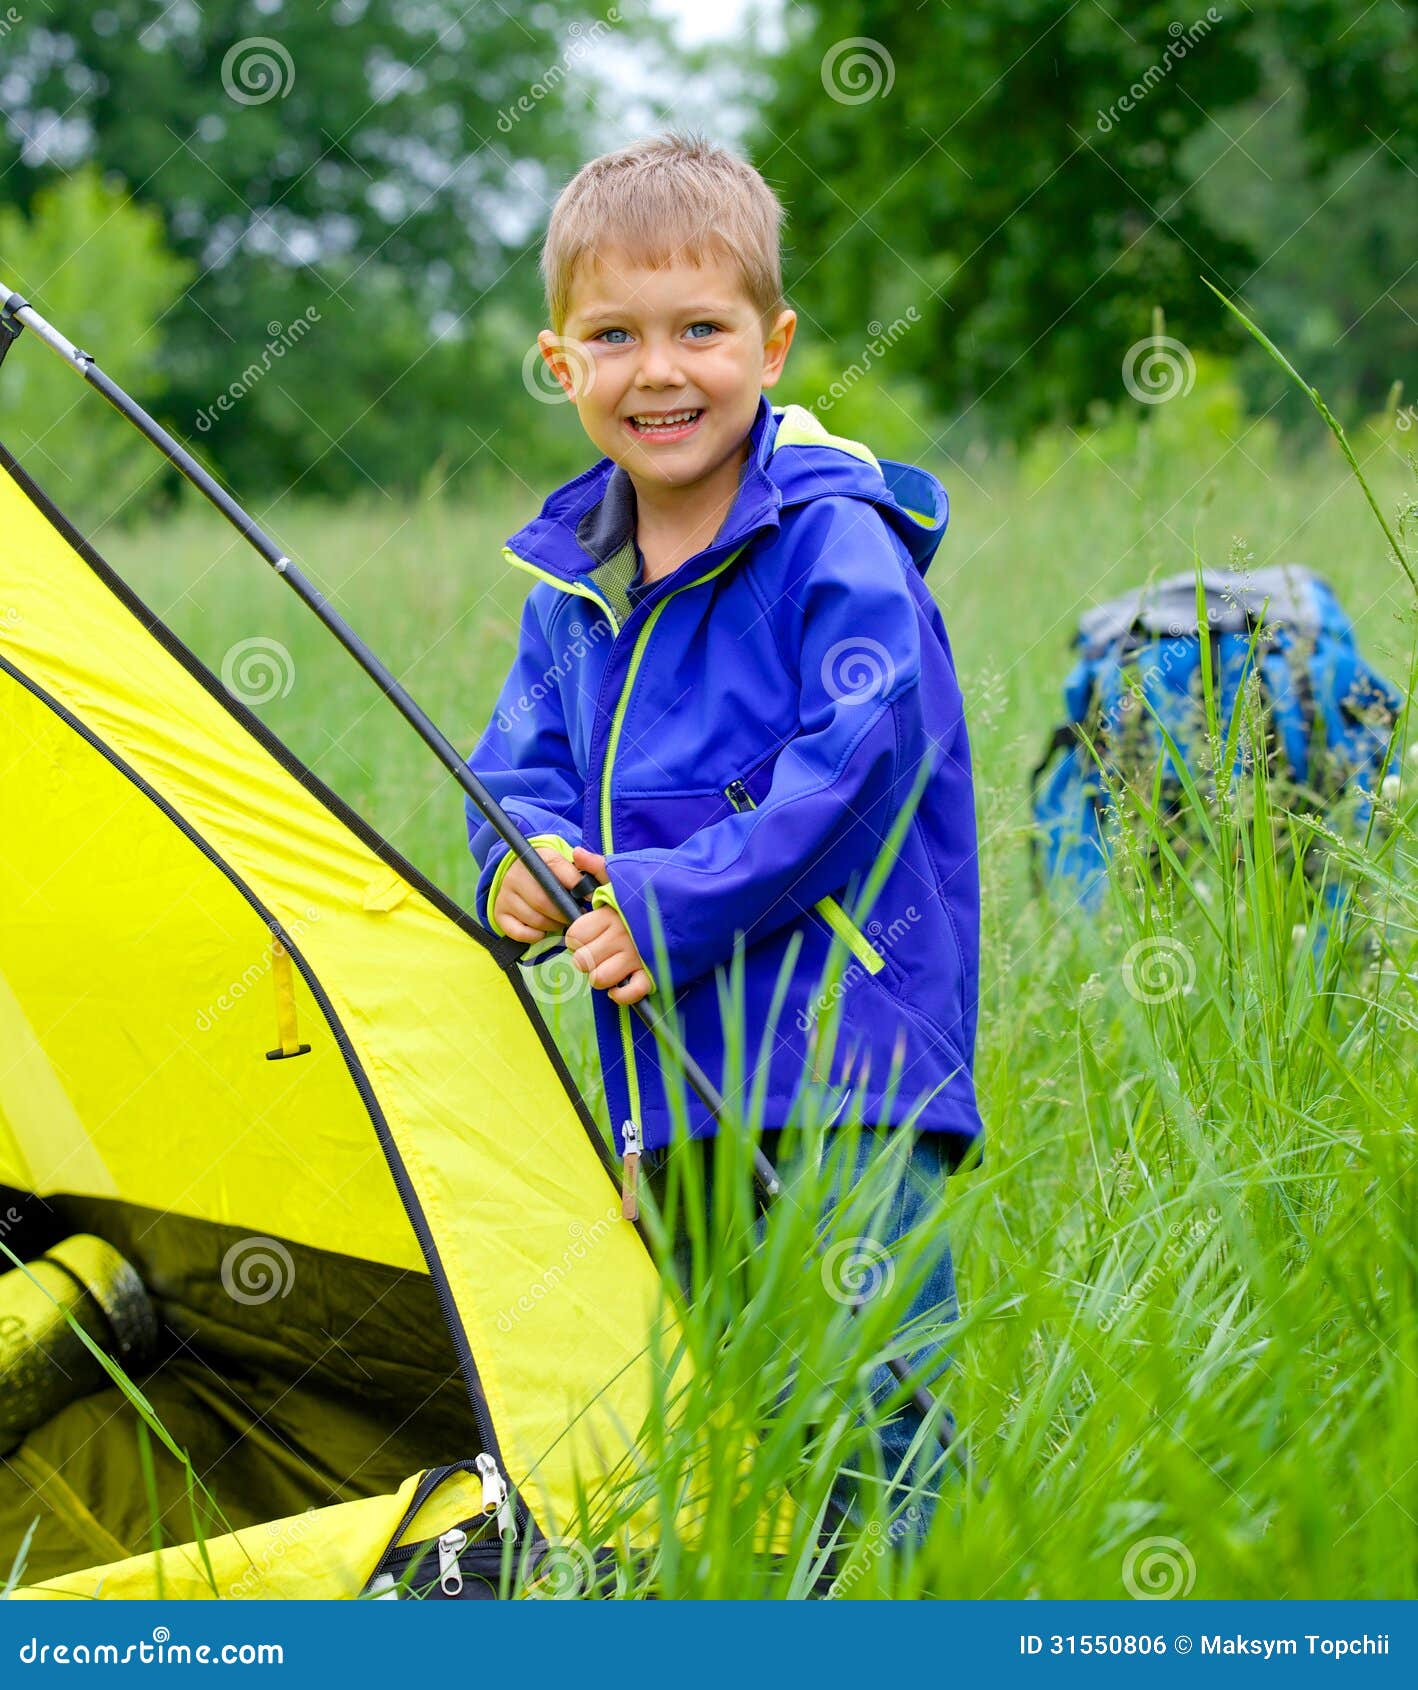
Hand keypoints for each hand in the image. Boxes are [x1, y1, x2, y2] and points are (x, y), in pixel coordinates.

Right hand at [491, 845, 584, 943]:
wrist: (524, 878)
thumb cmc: (555, 876)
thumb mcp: (568, 865)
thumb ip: (587, 870)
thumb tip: (591, 891)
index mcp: (537, 857)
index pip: (557, 869)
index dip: (576, 885)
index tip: (590, 898)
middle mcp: (516, 873)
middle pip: (544, 901)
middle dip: (565, 913)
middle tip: (576, 916)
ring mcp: (505, 894)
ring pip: (534, 919)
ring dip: (553, 926)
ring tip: (561, 921)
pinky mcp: (499, 913)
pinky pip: (520, 933)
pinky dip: (536, 936)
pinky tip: (544, 930)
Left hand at [565, 847, 653, 1004]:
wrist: (704, 898)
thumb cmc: (663, 885)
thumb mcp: (629, 872)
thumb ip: (599, 867)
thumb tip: (576, 853)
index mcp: (610, 913)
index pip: (574, 935)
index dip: (576, 937)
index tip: (588, 934)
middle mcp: (619, 937)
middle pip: (582, 960)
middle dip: (586, 959)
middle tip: (598, 952)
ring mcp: (636, 956)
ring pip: (599, 979)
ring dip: (601, 976)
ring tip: (611, 966)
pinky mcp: (653, 972)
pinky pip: (628, 993)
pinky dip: (621, 994)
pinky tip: (622, 983)